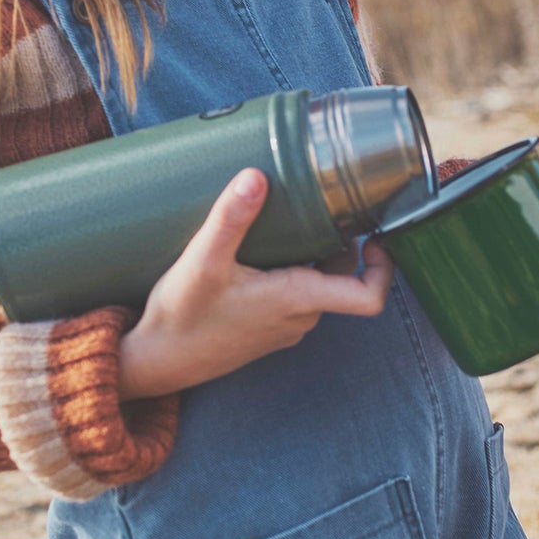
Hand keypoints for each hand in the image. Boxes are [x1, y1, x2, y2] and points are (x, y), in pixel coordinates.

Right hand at [116, 169, 394, 400]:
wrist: (155, 363)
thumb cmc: (182, 318)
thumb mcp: (202, 262)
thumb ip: (230, 219)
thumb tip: (255, 176)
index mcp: (297, 301)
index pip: (368, 298)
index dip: (383, 269)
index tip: (375, 237)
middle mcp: (299, 318)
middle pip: (342, 279)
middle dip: (341, 242)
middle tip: (326, 203)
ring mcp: (283, 327)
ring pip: (317, 285)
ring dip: (314, 254)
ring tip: (295, 216)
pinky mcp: (265, 328)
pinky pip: (295, 296)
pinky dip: (292, 269)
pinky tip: (266, 247)